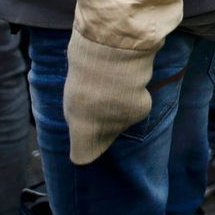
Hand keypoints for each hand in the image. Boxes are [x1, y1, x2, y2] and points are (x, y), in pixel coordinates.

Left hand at [63, 33, 155, 165]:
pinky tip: (129, 82)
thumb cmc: (84, 75)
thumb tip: (88, 118)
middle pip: (103, 137)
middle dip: (101, 126)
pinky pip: (135, 107)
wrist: (114, 57)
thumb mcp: (73, 97)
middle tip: (98, 102)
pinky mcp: (141, 110)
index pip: (83, 156)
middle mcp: (105, 132)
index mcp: (82, 130)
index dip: (83, 152)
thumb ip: (80, 113)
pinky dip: (133, 98)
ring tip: (111, 85)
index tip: (83, 145)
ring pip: (120, 120)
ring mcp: (124, 122)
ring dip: (117, 108)